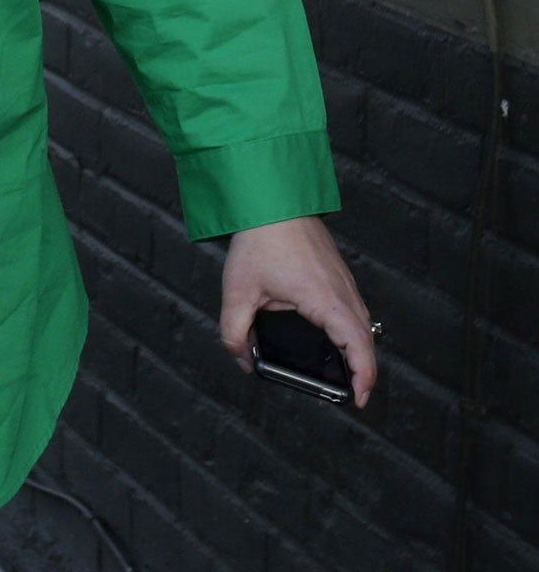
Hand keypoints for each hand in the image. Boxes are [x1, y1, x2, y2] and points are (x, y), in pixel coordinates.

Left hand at [220, 216, 377, 407]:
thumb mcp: (238, 291)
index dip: (363, 377)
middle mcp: (343, 293)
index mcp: (325, 300)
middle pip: (365, 340)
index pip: (358, 346)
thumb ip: (235, 331)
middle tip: (349, 394)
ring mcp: (344, 282)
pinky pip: (354, 310)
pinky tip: (336, 339)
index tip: (359, 399)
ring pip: (363, 325)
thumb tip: (242, 358)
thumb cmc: (260, 240)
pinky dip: (352, 331)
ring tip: (345, 373)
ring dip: (358, 350)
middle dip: (362, 371)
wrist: (272, 200)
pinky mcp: (339, 275)